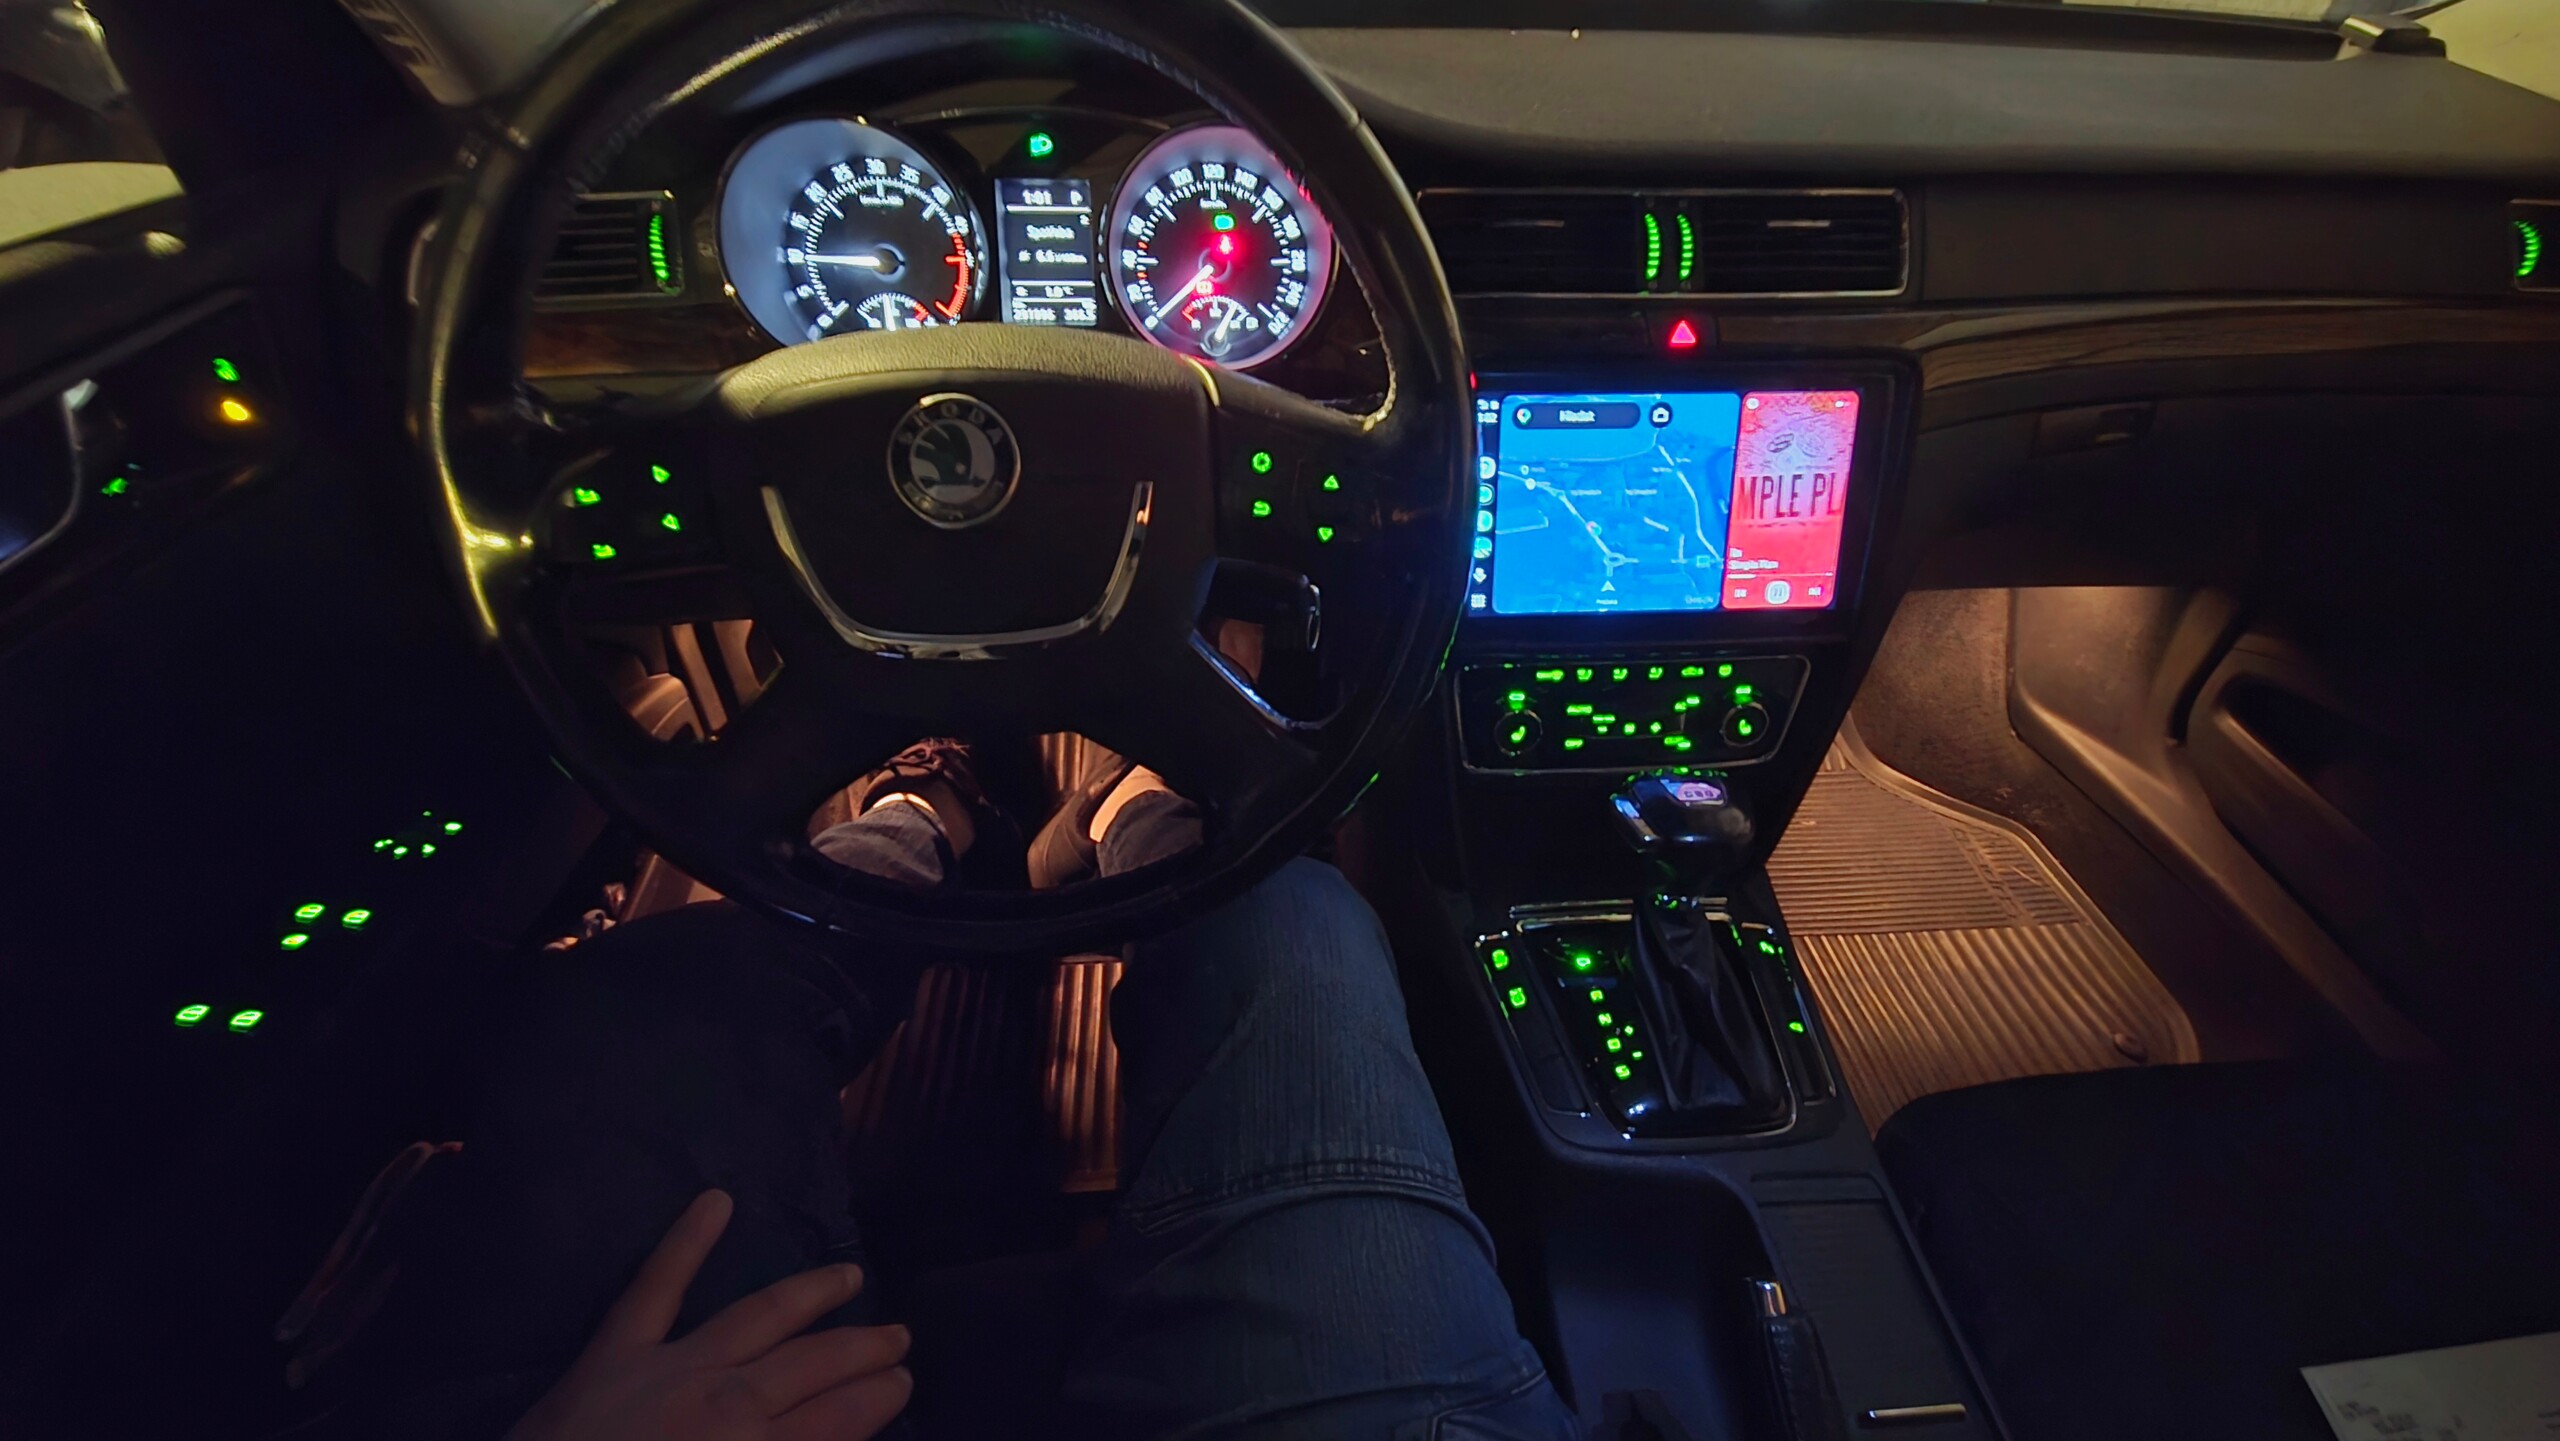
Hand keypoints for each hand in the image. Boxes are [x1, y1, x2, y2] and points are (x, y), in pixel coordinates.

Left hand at [508, 1190, 911, 1440]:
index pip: (838, 1419)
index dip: (877, 1397)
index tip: (904, 1378)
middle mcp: (727, 1400)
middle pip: (813, 1364)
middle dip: (862, 1350)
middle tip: (899, 1336)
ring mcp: (671, 1365)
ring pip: (760, 1315)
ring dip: (811, 1293)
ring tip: (850, 1276)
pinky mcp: (616, 1349)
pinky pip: (655, 1286)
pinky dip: (685, 1240)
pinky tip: (716, 1199)